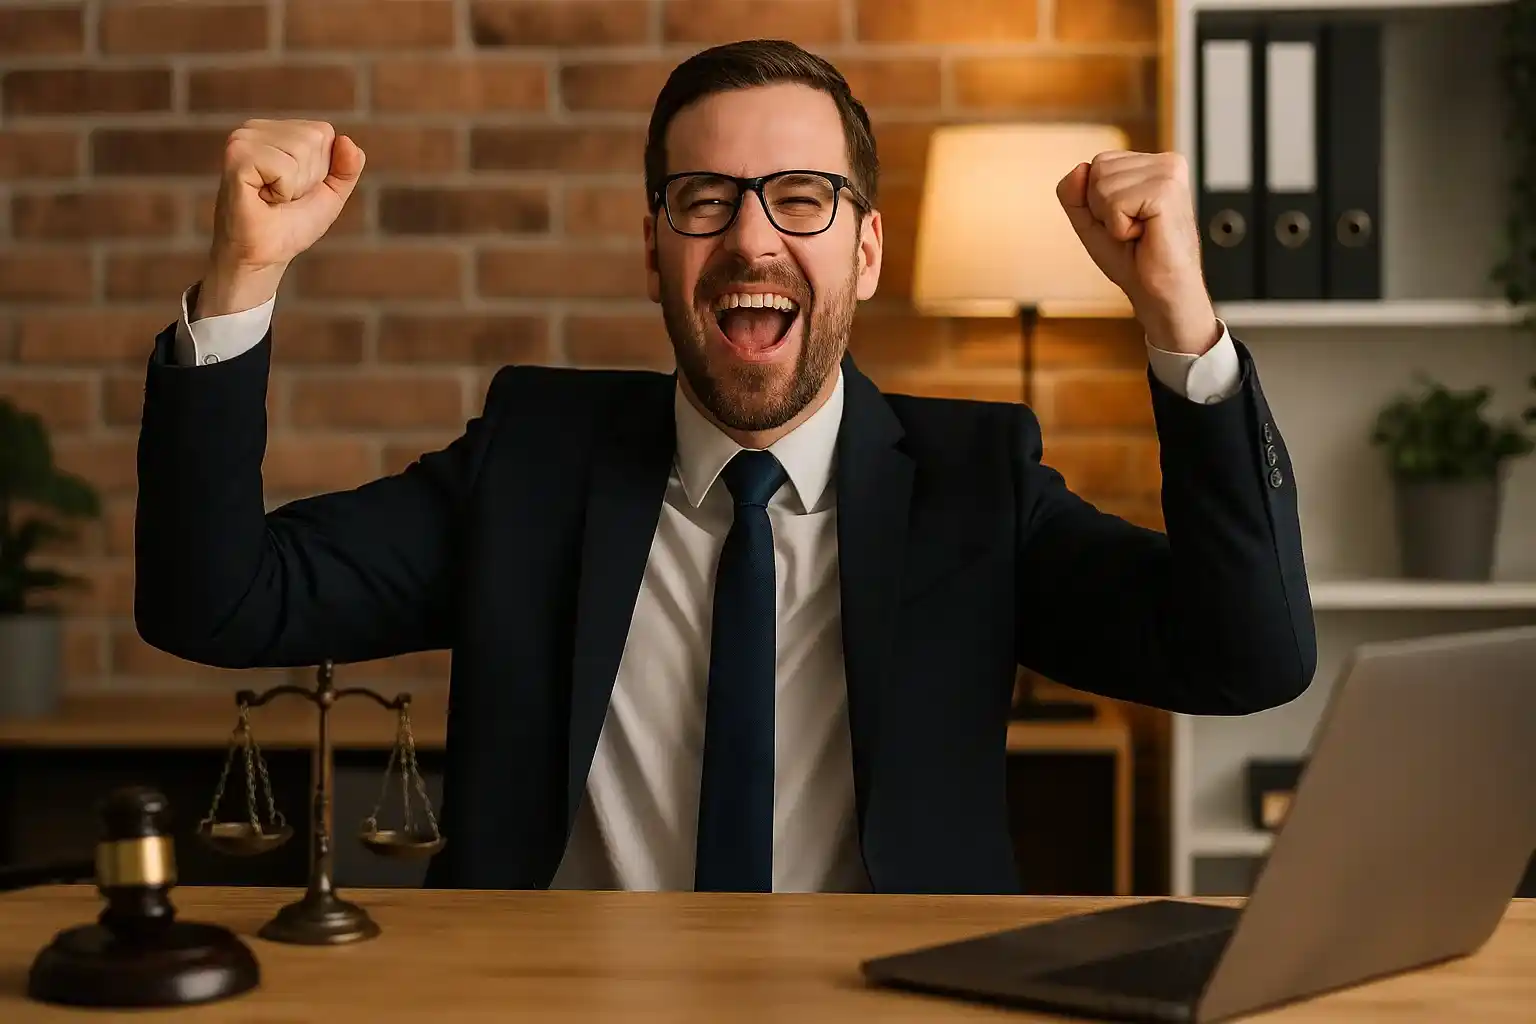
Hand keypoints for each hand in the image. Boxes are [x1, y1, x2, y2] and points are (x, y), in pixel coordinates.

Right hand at [197, 119, 365, 317]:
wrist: (265, 256)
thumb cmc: (292, 224)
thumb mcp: (331, 194)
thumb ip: (347, 168)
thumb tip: (348, 141)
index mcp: (276, 131)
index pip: (324, 132)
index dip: (322, 169)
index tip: (297, 189)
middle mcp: (255, 128)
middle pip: (314, 138)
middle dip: (309, 178)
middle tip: (282, 197)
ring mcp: (242, 138)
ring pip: (301, 150)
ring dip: (294, 186)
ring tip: (271, 198)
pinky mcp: (237, 156)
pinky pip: (284, 167)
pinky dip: (283, 191)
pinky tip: (262, 198)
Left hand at [1057, 151, 1218, 354]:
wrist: (1161, 292)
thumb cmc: (1133, 259)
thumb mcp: (1091, 221)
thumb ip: (1075, 194)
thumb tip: (1078, 169)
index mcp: (1153, 164)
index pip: (1098, 163)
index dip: (1097, 201)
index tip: (1125, 221)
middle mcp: (1166, 163)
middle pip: (1097, 169)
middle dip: (1102, 209)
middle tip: (1133, 230)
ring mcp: (1169, 174)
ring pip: (1102, 185)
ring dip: (1112, 220)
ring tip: (1140, 233)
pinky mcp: (1166, 191)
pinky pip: (1114, 203)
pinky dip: (1120, 228)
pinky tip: (1145, 235)